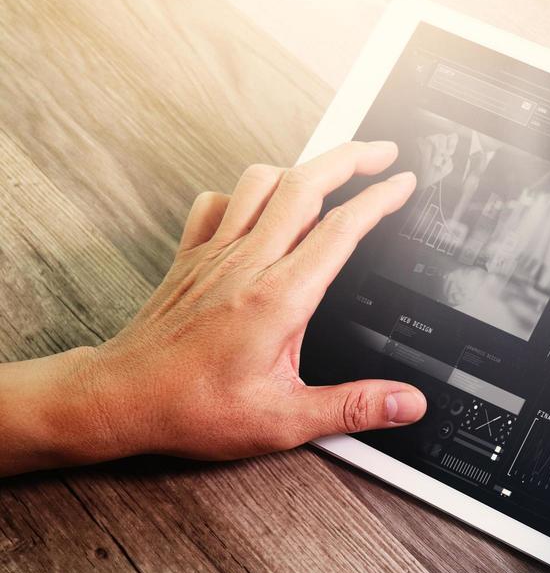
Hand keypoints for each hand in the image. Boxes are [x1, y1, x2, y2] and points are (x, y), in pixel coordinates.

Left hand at [0, 141, 427, 475]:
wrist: (119, 399)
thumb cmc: (192, 409)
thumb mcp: (284, 420)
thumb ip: (353, 408)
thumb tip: (406, 404)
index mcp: (279, 297)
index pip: (341, 228)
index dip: (380, 198)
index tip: (403, 183)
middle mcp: (248, 263)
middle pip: (305, 183)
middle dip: (350, 157)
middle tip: (382, 152)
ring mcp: (216, 254)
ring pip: (261, 181)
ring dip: (301, 167)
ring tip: (329, 171)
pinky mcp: (191, 257)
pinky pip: (218, 202)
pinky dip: (245, 192)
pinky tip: (260, 206)